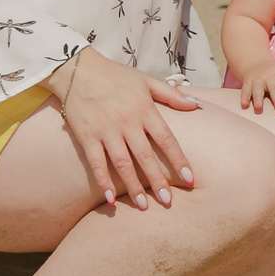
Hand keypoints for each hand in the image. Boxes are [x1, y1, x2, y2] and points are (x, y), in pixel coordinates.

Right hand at [55, 51, 198, 209]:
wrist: (77, 69)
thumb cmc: (115, 75)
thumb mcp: (145, 80)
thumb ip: (171, 94)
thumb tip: (197, 104)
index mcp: (144, 108)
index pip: (166, 139)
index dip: (179, 160)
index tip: (190, 179)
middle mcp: (126, 121)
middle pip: (145, 157)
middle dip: (157, 181)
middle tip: (167, 202)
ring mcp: (105, 130)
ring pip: (122, 164)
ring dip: (133, 186)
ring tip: (143, 206)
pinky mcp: (87, 136)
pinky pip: (96, 163)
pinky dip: (103, 182)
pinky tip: (110, 199)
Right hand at [236, 60, 274, 114]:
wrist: (257, 64)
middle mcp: (270, 75)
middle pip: (274, 86)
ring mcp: (257, 79)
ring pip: (258, 88)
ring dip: (258, 98)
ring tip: (258, 108)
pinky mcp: (247, 83)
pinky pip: (245, 90)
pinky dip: (244, 97)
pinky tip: (244, 105)